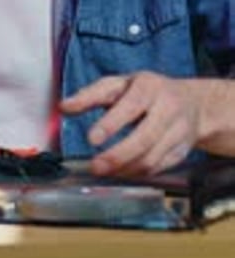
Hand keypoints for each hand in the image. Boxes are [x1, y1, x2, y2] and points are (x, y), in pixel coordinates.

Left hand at [60, 71, 200, 175]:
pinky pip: (158, 168)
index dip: (111, 124)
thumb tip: (64, 107)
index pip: (131, 106)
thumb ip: (91, 95)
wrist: (194, 103)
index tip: (91, 139)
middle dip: (117, 155)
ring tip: (104, 171)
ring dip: (125, 168)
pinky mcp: (182, 151)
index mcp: (149, 87)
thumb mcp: (120, 84)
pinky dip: (137, 174)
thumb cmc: (147, 91)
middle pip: (144, 137)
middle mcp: (168, 108)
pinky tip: (121, 173)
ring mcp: (178, 131)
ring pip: (152, 157)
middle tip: (95, 166)